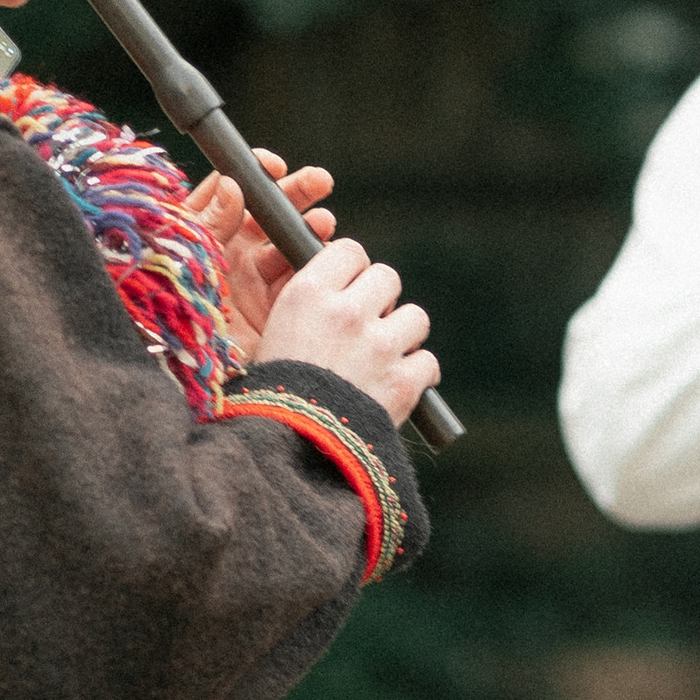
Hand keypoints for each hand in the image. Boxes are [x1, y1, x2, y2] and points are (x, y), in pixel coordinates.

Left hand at [186, 154, 334, 354]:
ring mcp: (254, 283)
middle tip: (319, 181)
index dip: (252, 175)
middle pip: (267, 214)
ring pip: (288, 244)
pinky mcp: (274, 310)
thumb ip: (209, 223)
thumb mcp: (188, 259)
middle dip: (294, 195)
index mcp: (203, 236)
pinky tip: (326, 255)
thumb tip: (230, 185)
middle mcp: (230, 255)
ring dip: (309, 228)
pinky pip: (301, 281)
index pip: (229, 194)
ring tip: (323, 223)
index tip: (272, 165)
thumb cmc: (172, 312)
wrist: (185, 372)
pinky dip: (317, 266)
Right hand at [258, 235, 437, 426]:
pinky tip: (399, 384)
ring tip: (384, 356)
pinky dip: (417, 375)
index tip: (348, 289)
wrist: (287, 449)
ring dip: (404, 334)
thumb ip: (308, 304)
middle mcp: (347, 312)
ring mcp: (379, 346)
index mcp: (308, 294)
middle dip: (380, 299)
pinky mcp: (403, 382)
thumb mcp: (272, 333)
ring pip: (415, 317)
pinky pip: (427, 362)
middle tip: (366, 325)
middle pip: (387, 277)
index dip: (352, 270)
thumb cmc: (272, 393)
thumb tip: (339, 288)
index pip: (350, 251)